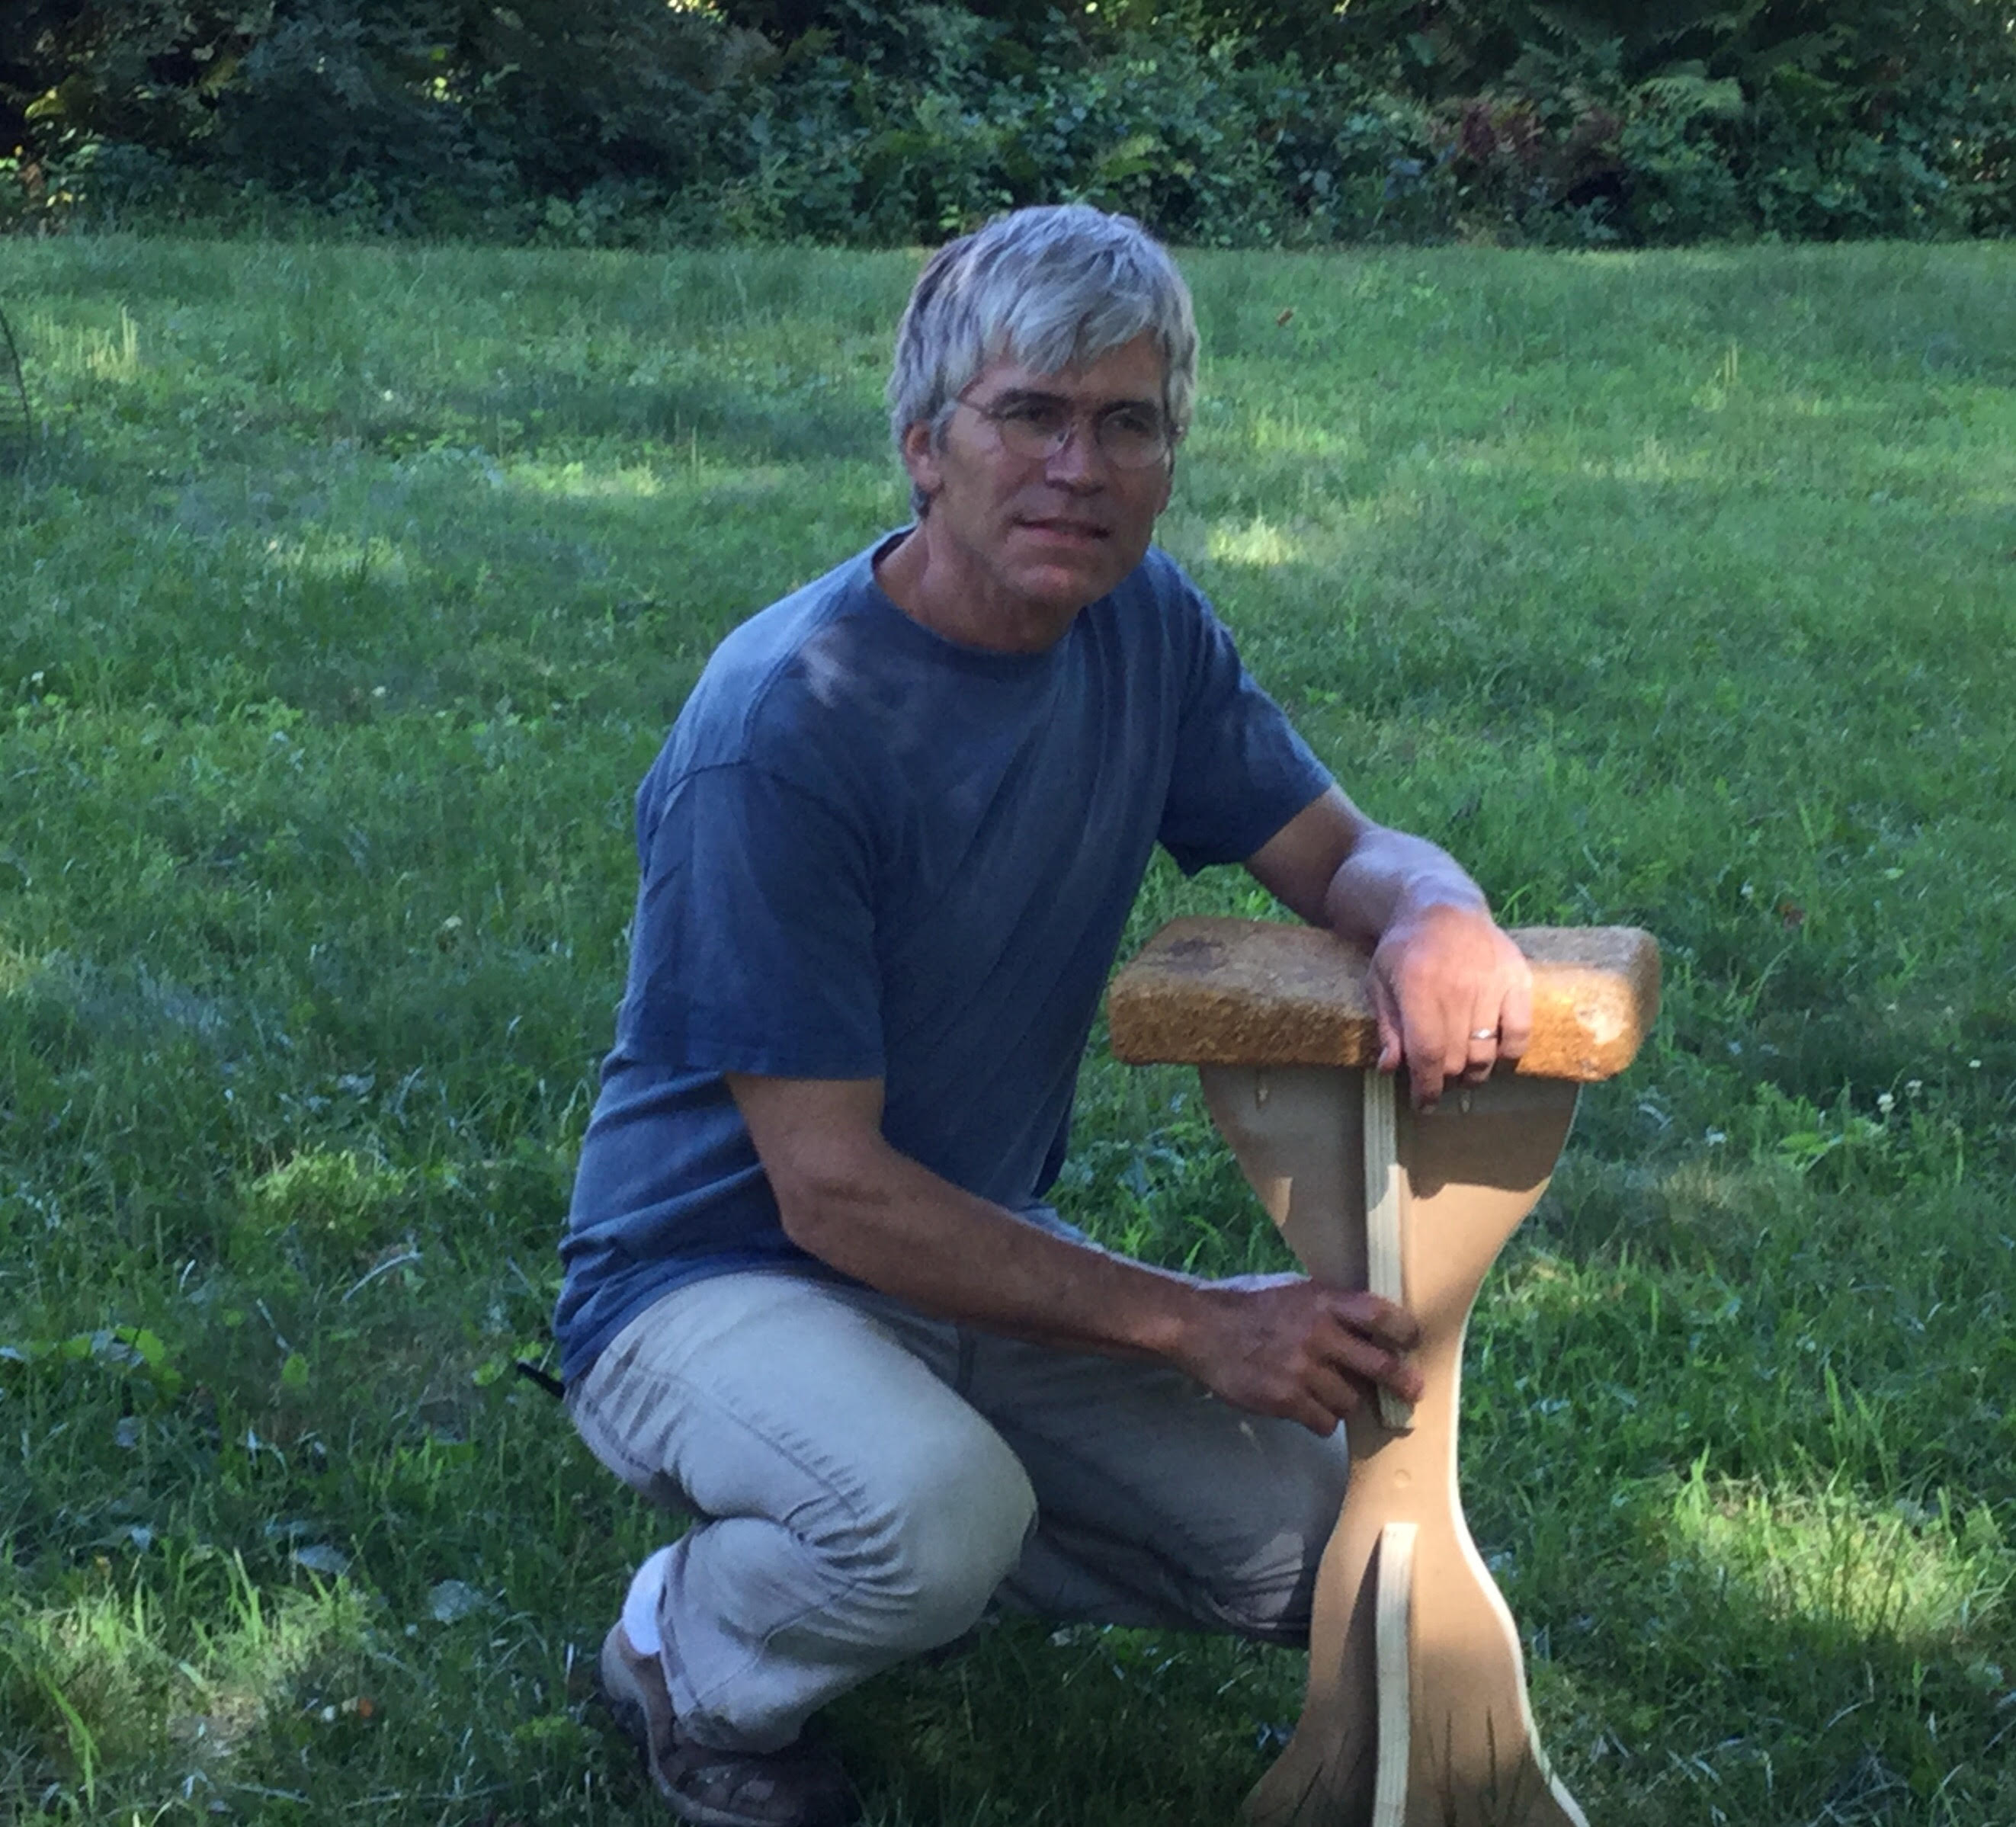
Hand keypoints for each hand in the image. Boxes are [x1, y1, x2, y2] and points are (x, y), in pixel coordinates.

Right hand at [1175, 1274, 1422, 1435]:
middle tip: (1413, 1391)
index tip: (1412, 1340)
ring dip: (1346, 1402)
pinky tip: (1310, 1410)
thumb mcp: (1289, 1289)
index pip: (1378, 1313)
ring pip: (1349, 1400)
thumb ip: (1324, 1305)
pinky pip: (1323, 1422)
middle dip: (1402, 1381)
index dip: (1403, 1329)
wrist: (1199, 1327)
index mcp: (1321, 1300)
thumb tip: (1362, 1321)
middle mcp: (1317, 1334)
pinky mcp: (1285, 1399)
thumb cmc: (1245, 1303)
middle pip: (1378, 1364)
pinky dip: (1322, 1420)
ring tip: (1332, 1395)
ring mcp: (1302, 1370)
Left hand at [1369, 901, 1531, 1110]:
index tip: (1423, 1103)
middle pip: (1456, 1058)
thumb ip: (1386, 1027)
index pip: (1427, 1054)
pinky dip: (1509, 1052)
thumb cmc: (1404, 949)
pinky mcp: (1517, 978)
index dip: (1426, 1087)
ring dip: (1474, 1072)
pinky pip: (1519, 1031)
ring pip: (1486, 1052)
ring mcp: (1491, 983)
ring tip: (1464, 1072)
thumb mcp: (1379, 982)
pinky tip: (1494, 1056)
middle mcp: (1457, 987)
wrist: (1441, 907)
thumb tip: (1390, 1069)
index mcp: (1418, 987)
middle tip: (1439, 1081)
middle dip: (1445, 1079)